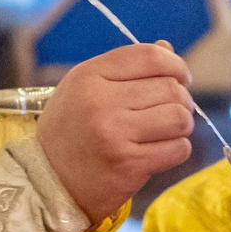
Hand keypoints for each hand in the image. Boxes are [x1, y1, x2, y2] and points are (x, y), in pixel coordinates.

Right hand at [38, 44, 193, 223]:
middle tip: (173, 110)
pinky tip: (161, 151)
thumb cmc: (72, 132)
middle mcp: (99, 102)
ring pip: (179, 117)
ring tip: (168, 131)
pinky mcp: (128, 165)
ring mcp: (114, 134)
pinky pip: (178, 149)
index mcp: (88, 76)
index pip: (149, 56)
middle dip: (181, 99)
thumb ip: (125, 68)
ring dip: (181, 124)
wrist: (48, 183)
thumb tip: (167, 48)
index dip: (176, 64)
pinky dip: (178, 149)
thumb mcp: (85, 89)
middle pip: (170, 87)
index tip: (182, 77)